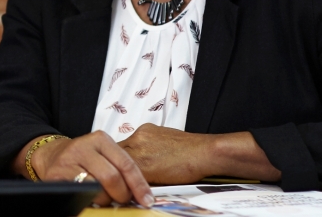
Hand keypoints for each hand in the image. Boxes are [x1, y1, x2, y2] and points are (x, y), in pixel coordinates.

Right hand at [30, 131, 152, 206]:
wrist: (51, 155)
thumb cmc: (83, 158)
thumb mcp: (102, 154)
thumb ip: (120, 167)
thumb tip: (142, 193)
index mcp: (100, 139)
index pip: (126, 164)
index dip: (139, 185)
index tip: (146, 199)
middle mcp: (83, 147)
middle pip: (112, 177)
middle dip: (122, 194)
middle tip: (123, 201)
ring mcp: (68, 161)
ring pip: (96, 189)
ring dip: (105, 200)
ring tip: (105, 199)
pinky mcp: (57, 176)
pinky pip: (80, 194)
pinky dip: (90, 201)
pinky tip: (92, 200)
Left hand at [120, 125, 281, 183]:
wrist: (206, 153)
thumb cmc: (192, 152)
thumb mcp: (167, 142)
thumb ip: (151, 148)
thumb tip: (143, 160)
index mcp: (145, 131)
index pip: (121, 145)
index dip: (118, 159)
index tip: (117, 168)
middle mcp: (139, 136)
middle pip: (116, 153)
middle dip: (116, 166)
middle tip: (116, 179)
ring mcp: (139, 148)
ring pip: (119, 164)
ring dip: (120, 175)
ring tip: (123, 186)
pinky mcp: (144, 163)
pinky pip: (127, 175)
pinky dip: (127, 183)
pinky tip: (132, 190)